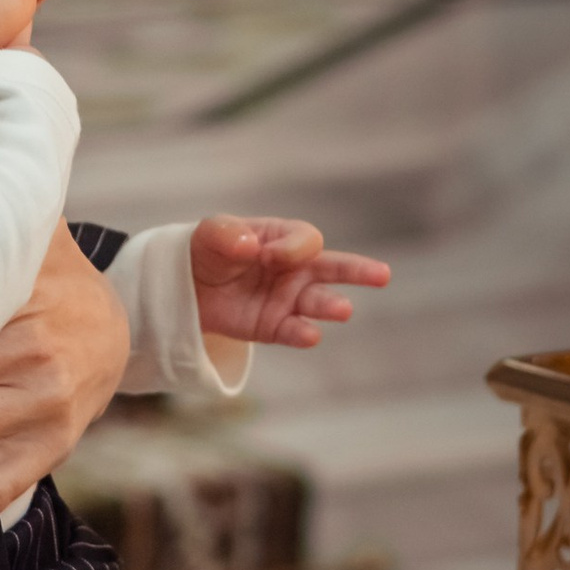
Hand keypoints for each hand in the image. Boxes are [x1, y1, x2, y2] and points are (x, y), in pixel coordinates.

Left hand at [189, 213, 389, 349]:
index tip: (266, 254)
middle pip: (333, 267)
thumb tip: (250, 246)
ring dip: (330, 306)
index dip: (292, 248)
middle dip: (358, 270)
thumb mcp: (211, 234)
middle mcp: (295, 268)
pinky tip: (310, 335)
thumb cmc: (208, 251)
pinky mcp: (274, 326)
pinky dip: (302, 334)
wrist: (187, 286)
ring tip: (343, 309)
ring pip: (318, 302)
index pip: (306, 240)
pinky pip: (293, 330)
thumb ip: (228, 235)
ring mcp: (288, 298)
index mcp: (284, 238)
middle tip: (382, 275)